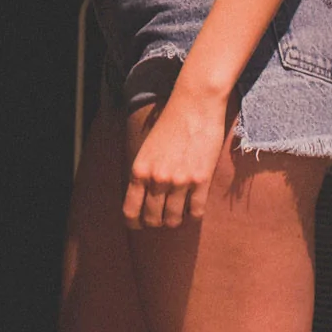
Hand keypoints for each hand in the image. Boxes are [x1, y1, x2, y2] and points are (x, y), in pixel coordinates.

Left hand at [124, 85, 229, 229]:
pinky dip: (193, 215)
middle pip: (152, 219)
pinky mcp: (201, 180)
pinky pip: (195, 212)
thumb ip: (144, 173)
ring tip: (177, 215)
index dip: (134, 223)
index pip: (130, 211)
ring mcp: (180, 181)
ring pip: (174, 219)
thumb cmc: (169, 124)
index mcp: (139, 170)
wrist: (194, 106)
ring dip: (175, 221)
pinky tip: (192, 209)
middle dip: (155, 223)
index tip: (139, 226)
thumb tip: (142, 198)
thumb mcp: (146, 149)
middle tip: (161, 219)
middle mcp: (157, 179)